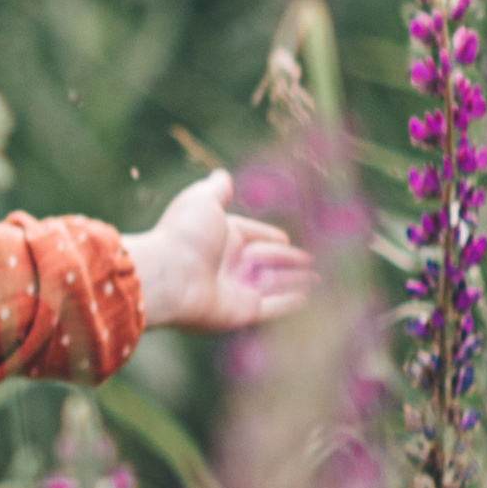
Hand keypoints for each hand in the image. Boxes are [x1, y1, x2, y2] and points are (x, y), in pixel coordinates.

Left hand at [126, 169, 312, 334]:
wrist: (170, 275)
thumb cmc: (185, 235)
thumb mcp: (202, 200)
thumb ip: (216, 189)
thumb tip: (222, 175)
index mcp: (220, 238)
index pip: (251, 235)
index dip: (268, 236)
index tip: (284, 238)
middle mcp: (228, 265)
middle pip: (264, 261)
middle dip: (286, 260)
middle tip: (309, 260)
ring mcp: (235, 290)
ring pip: (272, 284)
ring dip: (294, 281)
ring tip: (317, 278)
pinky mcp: (242, 312)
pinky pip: (272, 307)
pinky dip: (288, 303)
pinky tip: (305, 298)